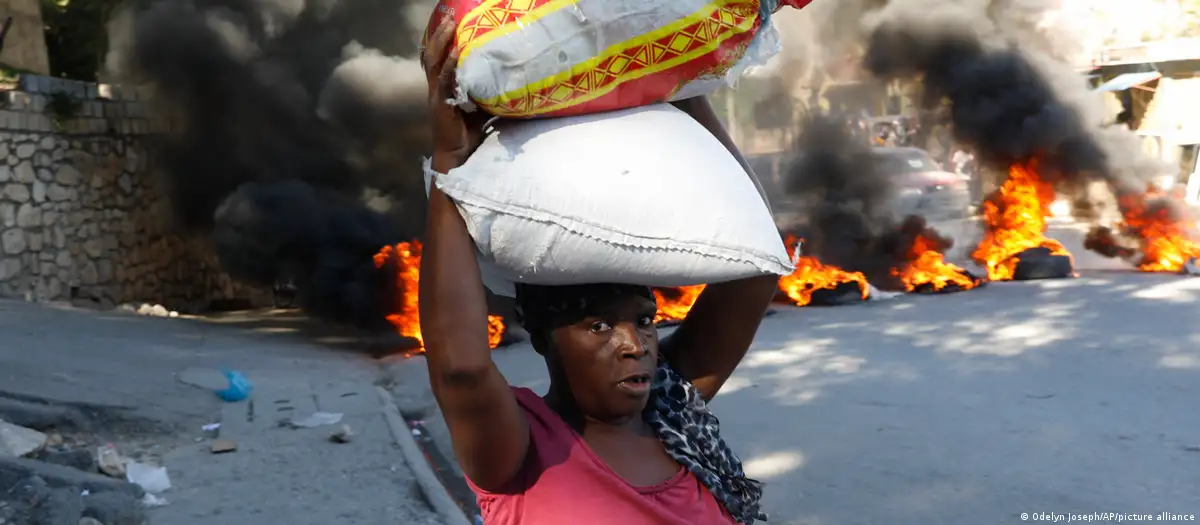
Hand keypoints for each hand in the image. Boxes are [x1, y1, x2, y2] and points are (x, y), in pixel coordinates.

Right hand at [423, 16, 490, 165]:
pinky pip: (443, 80)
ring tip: (450, 24)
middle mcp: (437, 87)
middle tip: (450, 14)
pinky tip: (455, 51)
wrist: (459, 157)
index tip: (451, 20)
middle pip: (434, 54)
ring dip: (441, 41)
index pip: (440, 58)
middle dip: (440, 33)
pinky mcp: (440, 104)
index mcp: (444, 87)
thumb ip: (491, 93)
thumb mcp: (483, 107)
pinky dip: (449, 64)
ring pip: (434, 61)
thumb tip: (515, 81)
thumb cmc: (471, 134)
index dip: (442, 40)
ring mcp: (437, 95)